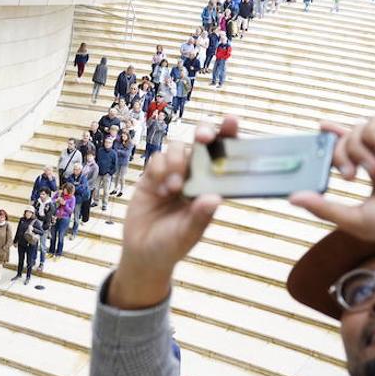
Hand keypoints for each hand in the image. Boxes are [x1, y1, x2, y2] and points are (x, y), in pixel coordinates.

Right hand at [107, 120, 227, 308]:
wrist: (142, 254)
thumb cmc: (172, 246)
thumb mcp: (188, 235)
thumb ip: (199, 217)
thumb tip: (214, 198)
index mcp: (212, 187)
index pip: (224, 157)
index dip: (229, 136)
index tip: (232, 121)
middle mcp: (195, 176)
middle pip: (201, 143)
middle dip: (203, 134)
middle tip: (203, 137)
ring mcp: (173, 173)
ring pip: (177, 148)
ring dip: (176, 161)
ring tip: (174, 187)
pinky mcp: (151, 176)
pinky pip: (156, 159)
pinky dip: (159, 170)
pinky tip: (159, 190)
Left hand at [289, 117, 374, 252]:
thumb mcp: (354, 219)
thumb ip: (323, 207)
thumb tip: (292, 198)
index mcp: (373, 177)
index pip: (345, 151)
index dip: (330, 140)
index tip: (317, 132)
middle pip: (345, 139)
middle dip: (337, 153)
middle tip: (348, 175)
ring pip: (358, 129)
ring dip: (355, 147)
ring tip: (370, 171)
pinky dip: (371, 136)